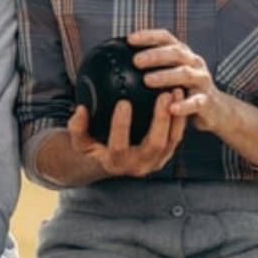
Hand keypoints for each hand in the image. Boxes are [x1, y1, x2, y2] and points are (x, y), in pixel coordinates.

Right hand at [67, 90, 185, 177]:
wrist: (111, 162)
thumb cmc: (93, 146)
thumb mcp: (80, 140)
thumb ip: (77, 127)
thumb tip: (80, 110)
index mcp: (115, 163)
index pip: (118, 146)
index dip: (121, 125)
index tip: (123, 102)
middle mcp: (138, 166)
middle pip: (155, 144)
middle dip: (161, 119)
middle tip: (163, 94)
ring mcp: (155, 161)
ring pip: (172, 140)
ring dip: (176, 116)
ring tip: (176, 91)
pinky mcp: (167, 154)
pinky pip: (177, 135)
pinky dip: (180, 117)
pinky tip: (180, 96)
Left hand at [128, 29, 226, 134]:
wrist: (215, 109)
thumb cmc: (184, 89)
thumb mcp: (170, 73)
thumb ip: (151, 66)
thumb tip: (117, 60)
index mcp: (183, 53)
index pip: (166, 38)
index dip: (149, 36)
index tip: (129, 40)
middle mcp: (194, 62)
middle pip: (175, 53)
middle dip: (155, 55)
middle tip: (136, 61)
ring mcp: (202, 80)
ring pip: (185, 74)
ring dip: (166, 76)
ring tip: (147, 80)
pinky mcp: (206, 100)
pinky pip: (195, 102)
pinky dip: (184, 105)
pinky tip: (171, 108)